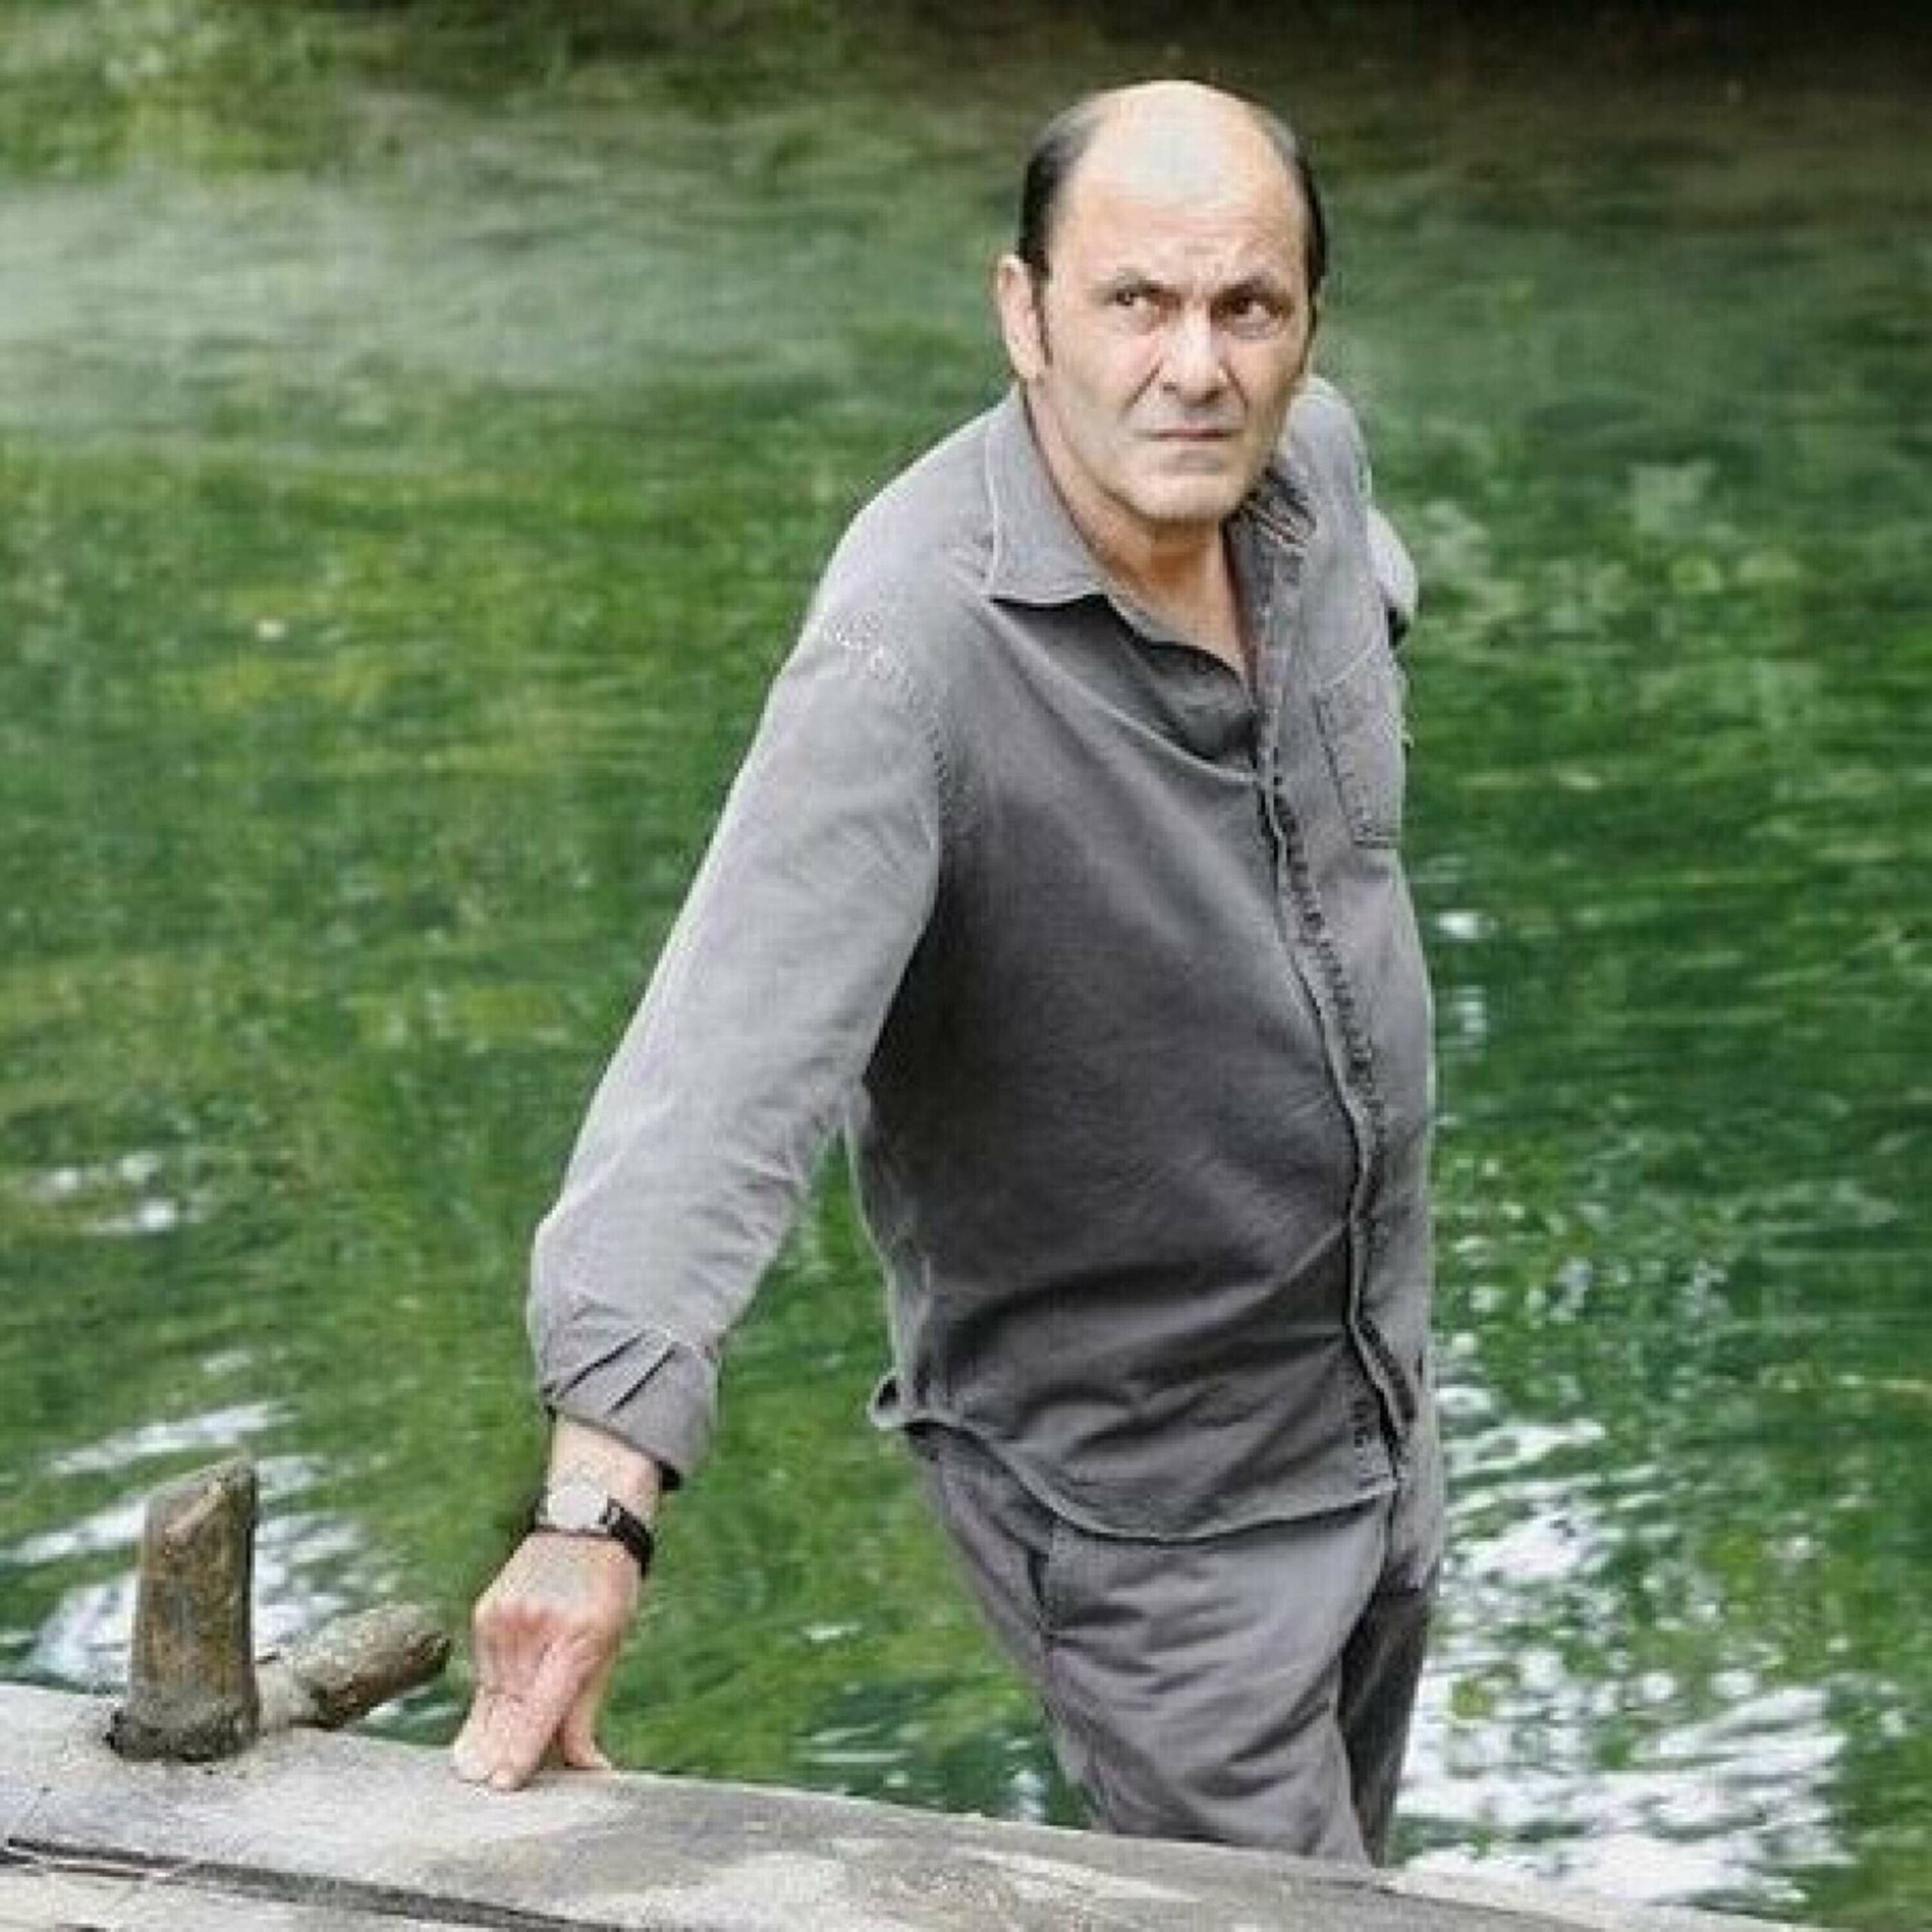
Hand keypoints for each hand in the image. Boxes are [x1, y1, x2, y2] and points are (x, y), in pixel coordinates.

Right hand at [451, 1529, 640, 1789]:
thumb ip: (587, 1711)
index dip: (521, 1750)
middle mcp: (533, 1627)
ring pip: (491, 1696)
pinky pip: (486, 1672)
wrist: (585, 1523)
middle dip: (498, 1754)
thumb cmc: (608, 1590)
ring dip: (489, 1734)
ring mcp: (503, 1618)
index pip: (541, 1707)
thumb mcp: (610, 1646)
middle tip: (491, 1789)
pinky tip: (489, 1723)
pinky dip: (492, 1698)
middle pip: (508, 1710)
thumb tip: (586, 1769)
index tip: (502, 1785)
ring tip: (482, 1770)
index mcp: (576, 1637)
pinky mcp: (484, 1614)